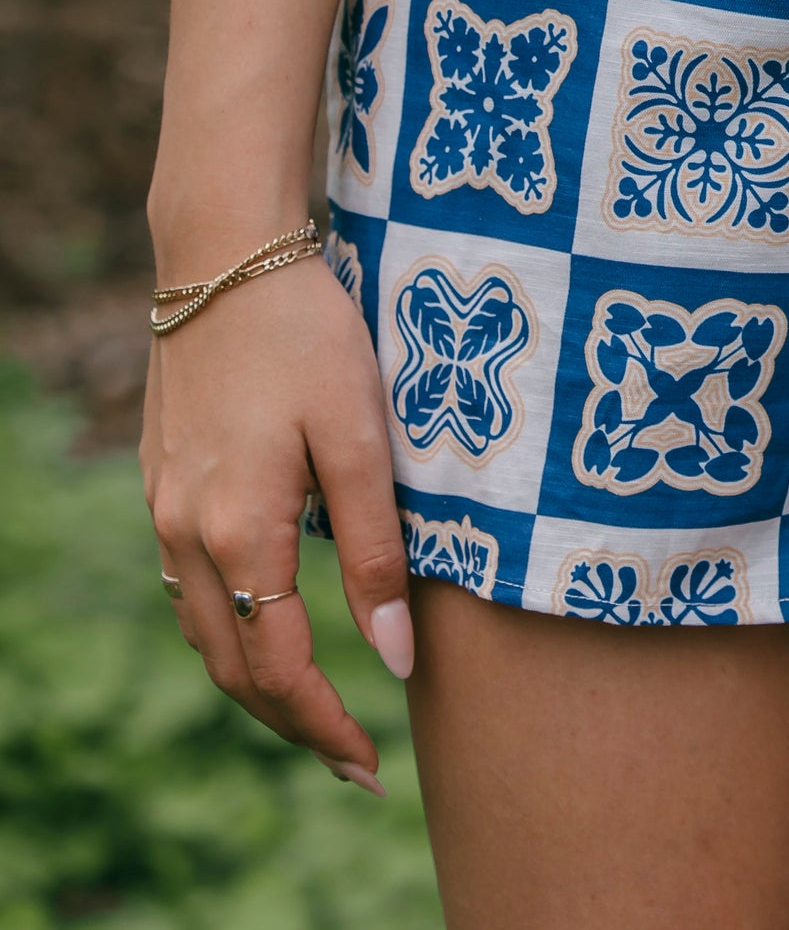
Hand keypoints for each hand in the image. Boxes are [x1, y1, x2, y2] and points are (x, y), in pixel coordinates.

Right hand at [141, 253, 409, 794]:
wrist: (223, 254)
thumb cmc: (307, 334)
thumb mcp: (362, 436)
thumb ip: (377, 550)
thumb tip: (396, 657)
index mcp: (241, 532)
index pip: (279, 670)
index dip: (325, 726)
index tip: (371, 764)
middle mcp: (187, 535)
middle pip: (231, 669)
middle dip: (290, 723)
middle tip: (350, 757)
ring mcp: (164, 508)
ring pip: (202, 630)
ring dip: (254, 680)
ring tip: (315, 705)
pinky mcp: (162, 478)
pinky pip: (188, 584)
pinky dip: (228, 625)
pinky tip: (269, 618)